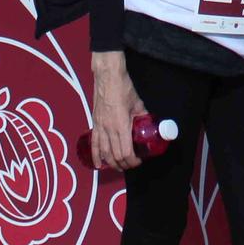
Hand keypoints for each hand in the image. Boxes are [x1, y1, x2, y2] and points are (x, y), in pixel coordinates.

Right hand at [89, 52, 147, 171]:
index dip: (132, 160)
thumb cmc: (123, 88)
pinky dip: (96, 155)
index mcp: (121, 125)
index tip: (139, 160)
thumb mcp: (138, 103)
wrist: (107, 77)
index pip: (126, 152)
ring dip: (111, 163)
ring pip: (104, 152)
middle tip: (131, 164)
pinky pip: (94, 143)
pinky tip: (98, 164)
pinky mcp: (95, 123)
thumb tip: (149, 125)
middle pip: (115, 155)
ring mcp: (100, 127)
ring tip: (118, 167)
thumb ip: (142, 116)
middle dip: (124, 164)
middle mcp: (109, 129)